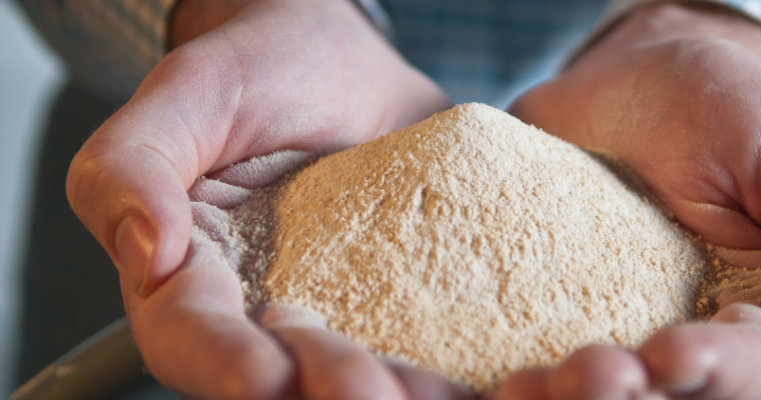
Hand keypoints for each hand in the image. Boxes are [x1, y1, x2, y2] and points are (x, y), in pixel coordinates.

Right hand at [66, 0, 458, 397]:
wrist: (351, 68)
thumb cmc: (261, 70)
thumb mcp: (192, 93)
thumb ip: (133, 164)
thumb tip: (146, 258)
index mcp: (188, 272)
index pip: (186, 335)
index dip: (218, 362)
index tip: (265, 374)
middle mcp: (259, 310)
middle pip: (279, 379)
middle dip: (322, 391)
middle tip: (366, 393)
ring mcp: (337, 312)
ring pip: (352, 376)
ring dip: (386, 394)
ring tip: (420, 394)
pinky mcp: (398, 305)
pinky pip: (417, 346)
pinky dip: (439, 371)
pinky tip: (462, 378)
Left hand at [501, 3, 760, 398]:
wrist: (630, 79)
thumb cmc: (732, 114)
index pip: (756, 376)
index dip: (718, 374)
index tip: (669, 354)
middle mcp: (688, 348)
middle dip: (627, 399)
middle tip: (589, 373)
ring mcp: (614, 339)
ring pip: (597, 398)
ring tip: (523, 385)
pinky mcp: (547, 321)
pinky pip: (528, 364)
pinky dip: (498, 382)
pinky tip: (476, 378)